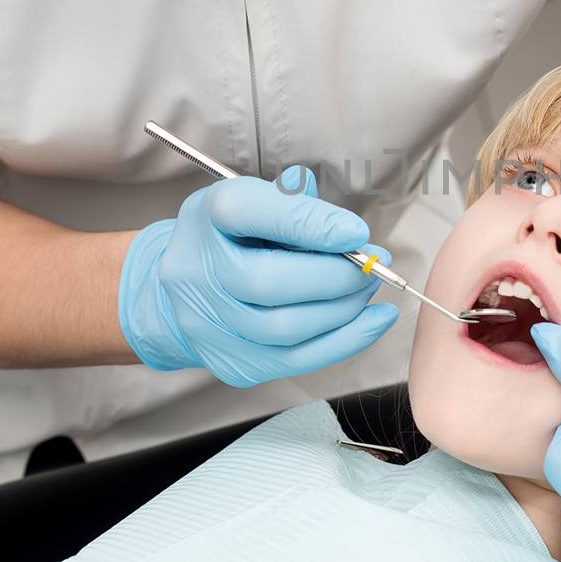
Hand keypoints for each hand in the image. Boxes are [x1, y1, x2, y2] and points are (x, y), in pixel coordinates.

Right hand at [119, 165, 399, 386]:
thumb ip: (295, 203)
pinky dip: (345, 341)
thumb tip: (342, 228)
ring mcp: (209, 323)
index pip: (254, 214)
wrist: (187, 289)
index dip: (311, 225)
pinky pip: (297, 359)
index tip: (357, 233)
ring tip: (367, 288)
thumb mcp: (258, 199)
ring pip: (285, 328)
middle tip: (373, 265)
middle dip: (335, 276)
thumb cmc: (235, 237)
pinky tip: (373, 321)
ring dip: (343, 310)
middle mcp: (198, 270)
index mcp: (210, 214)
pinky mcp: (232, 361)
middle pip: (268, 282)